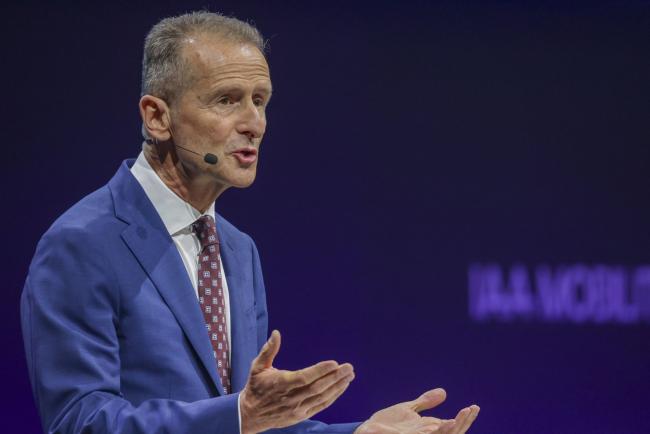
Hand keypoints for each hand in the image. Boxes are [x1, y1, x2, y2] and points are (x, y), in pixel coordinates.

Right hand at [239, 330, 354, 433]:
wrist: (250, 415)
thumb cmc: (256, 387)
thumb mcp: (257, 367)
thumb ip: (268, 350)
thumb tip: (276, 333)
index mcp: (281, 383)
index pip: (304, 377)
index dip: (320, 371)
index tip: (334, 363)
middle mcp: (291, 398)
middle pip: (317, 387)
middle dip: (335, 377)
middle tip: (349, 367)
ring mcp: (297, 408)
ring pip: (322, 397)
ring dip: (337, 386)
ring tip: (349, 376)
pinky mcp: (301, 415)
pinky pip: (321, 405)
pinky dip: (333, 397)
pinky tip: (341, 387)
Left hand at [354, 388, 479, 433]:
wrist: (366, 431)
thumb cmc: (388, 423)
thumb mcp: (409, 409)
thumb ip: (425, 402)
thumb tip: (444, 392)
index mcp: (428, 429)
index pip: (452, 427)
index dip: (464, 419)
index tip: (474, 406)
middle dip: (461, 423)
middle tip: (470, 410)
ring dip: (448, 429)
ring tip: (456, 418)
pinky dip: (429, 432)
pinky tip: (436, 425)